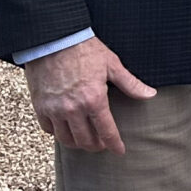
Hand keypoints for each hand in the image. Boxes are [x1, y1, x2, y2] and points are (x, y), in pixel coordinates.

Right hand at [25, 36, 155, 153]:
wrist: (53, 38)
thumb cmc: (84, 49)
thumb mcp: (111, 64)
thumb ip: (130, 84)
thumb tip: (150, 94)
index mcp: (94, 100)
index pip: (107, 132)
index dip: (114, 145)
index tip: (119, 151)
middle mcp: (73, 109)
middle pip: (85, 141)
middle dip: (96, 146)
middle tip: (102, 144)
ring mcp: (54, 110)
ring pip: (66, 139)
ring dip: (77, 143)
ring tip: (84, 139)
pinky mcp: (40, 106)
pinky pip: (48, 129)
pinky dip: (58, 132)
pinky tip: (65, 128)